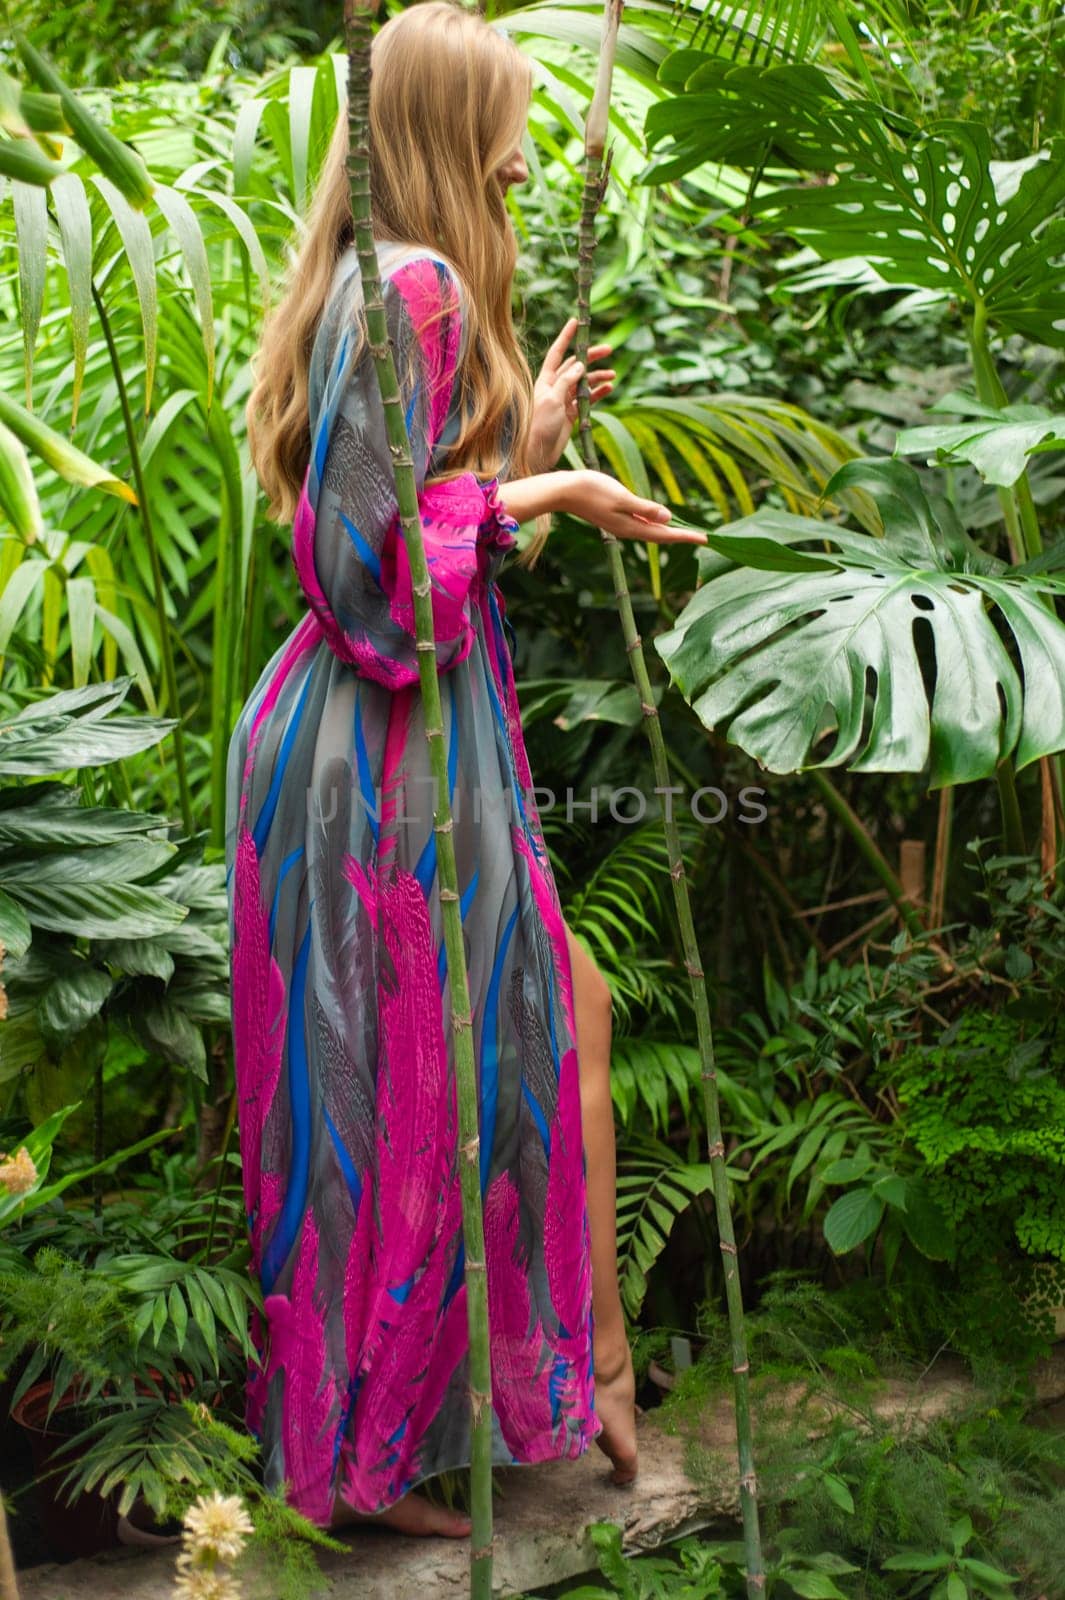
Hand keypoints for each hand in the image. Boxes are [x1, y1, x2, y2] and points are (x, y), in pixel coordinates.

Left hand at [529, 317, 614, 472]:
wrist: (537, 453)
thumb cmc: (538, 425)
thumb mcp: (552, 400)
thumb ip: (566, 381)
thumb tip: (580, 365)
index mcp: (545, 380)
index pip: (557, 353)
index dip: (566, 337)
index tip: (576, 322)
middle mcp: (554, 387)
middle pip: (575, 366)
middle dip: (590, 357)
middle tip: (608, 350)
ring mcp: (563, 400)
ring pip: (583, 383)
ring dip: (597, 377)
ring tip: (612, 374)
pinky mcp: (570, 414)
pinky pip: (587, 399)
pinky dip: (598, 394)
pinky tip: (609, 389)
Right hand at [562, 470, 705, 545]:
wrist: (564, 491)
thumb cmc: (592, 491)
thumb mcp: (622, 497)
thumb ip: (645, 509)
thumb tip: (668, 518)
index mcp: (631, 527)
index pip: (665, 535)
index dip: (686, 537)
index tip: (706, 539)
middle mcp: (627, 529)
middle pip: (660, 536)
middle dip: (681, 537)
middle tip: (702, 538)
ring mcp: (620, 524)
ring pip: (651, 530)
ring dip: (668, 532)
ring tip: (685, 532)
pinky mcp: (615, 516)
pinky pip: (641, 523)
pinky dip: (654, 523)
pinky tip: (659, 520)